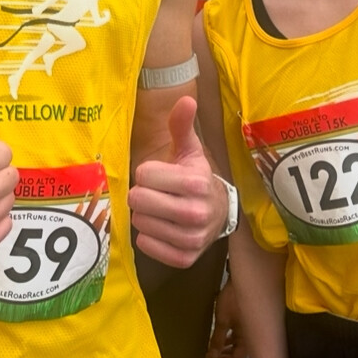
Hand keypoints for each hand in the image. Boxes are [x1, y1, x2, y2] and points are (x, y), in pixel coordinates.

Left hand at [129, 97, 227, 267]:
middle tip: (157, 193)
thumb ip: (181, 126)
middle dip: (142, 193)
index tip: (160, 174)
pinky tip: (161, 227)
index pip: (144, 174)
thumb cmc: (196, 177)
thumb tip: (185, 99)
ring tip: (161, 209)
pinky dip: (148, 236)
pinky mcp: (184, 258)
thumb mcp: (189, 151)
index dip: (147, 172)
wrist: (219, 214)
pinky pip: (146, 245)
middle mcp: (196, 213)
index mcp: (197, 182)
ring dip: (144, 215)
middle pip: (138, 199)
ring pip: (140, 222)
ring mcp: (191, 239)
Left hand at [206, 277, 247, 357]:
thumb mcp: (222, 320)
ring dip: (225, 348)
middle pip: (238, 354)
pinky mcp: (243, 321)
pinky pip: (236, 335)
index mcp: (247, 339)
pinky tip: (219, 335)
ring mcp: (247, 329)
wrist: (242, 280)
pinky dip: (227, 338)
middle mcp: (249, 336)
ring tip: (213, 349)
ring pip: (236, 345)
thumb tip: (212, 355)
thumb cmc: (234, 300)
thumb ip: (218, 338)